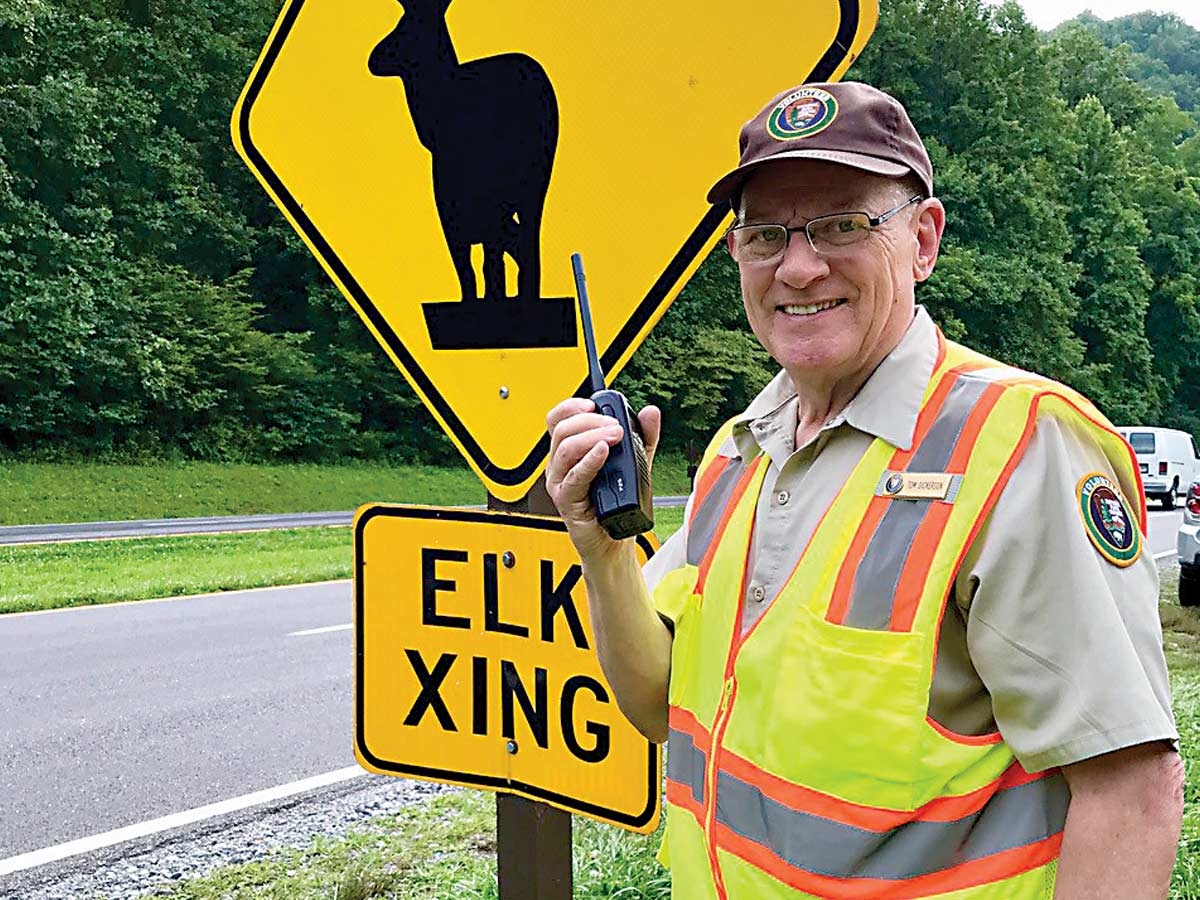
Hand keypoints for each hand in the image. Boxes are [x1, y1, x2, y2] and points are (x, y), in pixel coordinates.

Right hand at [545, 398, 660, 561]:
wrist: (614, 542)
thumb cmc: (616, 505)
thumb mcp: (634, 463)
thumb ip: (643, 437)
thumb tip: (650, 412)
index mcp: (570, 452)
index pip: (559, 420)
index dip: (572, 407)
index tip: (593, 404)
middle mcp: (561, 465)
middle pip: (562, 430)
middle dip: (590, 421)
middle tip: (616, 426)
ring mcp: (561, 483)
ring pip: (564, 449)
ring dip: (591, 436)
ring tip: (615, 436)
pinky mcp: (567, 501)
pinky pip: (574, 477)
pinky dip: (589, 461)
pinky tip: (603, 452)